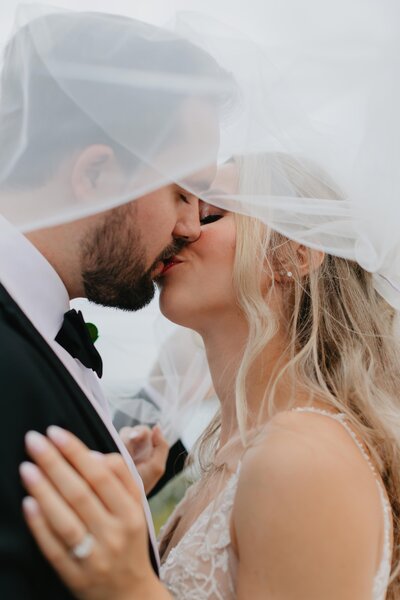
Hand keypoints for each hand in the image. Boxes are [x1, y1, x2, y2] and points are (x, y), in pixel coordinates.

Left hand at [19, 427, 167, 599]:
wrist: (130, 595)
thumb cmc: (129, 541)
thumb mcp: (137, 508)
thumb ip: (121, 478)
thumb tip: (93, 455)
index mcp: (131, 513)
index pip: (101, 475)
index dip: (76, 452)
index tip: (55, 432)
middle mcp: (115, 533)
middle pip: (81, 493)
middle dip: (55, 463)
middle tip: (34, 440)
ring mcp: (94, 557)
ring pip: (66, 519)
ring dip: (44, 490)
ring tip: (26, 467)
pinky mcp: (75, 576)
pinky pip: (54, 548)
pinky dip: (40, 524)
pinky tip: (28, 503)